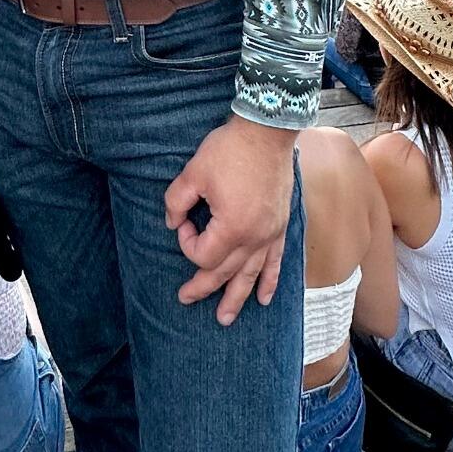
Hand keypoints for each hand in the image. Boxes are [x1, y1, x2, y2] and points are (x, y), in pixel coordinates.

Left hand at [164, 117, 296, 325]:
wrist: (267, 132)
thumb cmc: (229, 151)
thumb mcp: (193, 173)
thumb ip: (176, 202)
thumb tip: (172, 221)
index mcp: (232, 228)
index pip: (203, 255)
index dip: (186, 242)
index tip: (183, 220)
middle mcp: (254, 238)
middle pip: (225, 273)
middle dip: (203, 288)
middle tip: (185, 299)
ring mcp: (271, 235)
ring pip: (252, 276)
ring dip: (237, 298)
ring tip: (225, 319)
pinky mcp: (281, 227)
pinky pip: (276, 262)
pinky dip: (270, 282)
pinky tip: (265, 298)